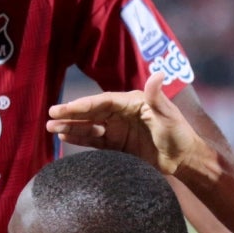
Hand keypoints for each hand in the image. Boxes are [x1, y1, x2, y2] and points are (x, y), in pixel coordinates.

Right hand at [46, 75, 202, 175]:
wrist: (183, 159)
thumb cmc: (178, 134)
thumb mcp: (168, 115)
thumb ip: (158, 97)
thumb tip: (158, 73)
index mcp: (132, 102)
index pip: (103, 102)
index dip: (84, 105)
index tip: (66, 108)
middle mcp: (122, 113)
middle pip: (92, 112)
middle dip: (71, 114)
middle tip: (50, 115)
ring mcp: (118, 129)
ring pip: (90, 126)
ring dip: (71, 126)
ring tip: (50, 128)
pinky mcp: (117, 145)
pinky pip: (95, 140)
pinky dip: (80, 138)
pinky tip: (65, 136)